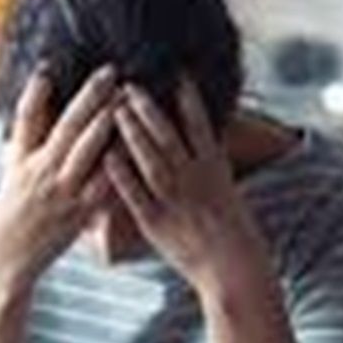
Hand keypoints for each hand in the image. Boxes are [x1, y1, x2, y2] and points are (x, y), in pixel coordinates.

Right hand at [0, 64, 119, 292]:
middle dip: (91, 98)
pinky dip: (120, 167)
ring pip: (89, 153)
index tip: (51, 66)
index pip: (28, 117)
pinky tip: (137, 149)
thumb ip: (29, 128)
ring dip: (109, 125)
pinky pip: (105, 186)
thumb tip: (40, 86)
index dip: (38, 91)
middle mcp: (41, 173)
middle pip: (68, 128)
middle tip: (111, 72)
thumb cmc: (10, 208)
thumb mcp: (11, 167)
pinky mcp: (80, 214)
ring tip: (127, 100)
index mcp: (21, 159)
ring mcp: (63, 194)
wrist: (5, 258)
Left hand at [104, 79, 271, 293]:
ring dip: (134, 133)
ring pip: (152, 160)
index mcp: (215, 170)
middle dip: (149, 109)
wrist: (234, 270)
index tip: (177, 73)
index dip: (189, 99)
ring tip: (116, 107)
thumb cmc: (233, 232)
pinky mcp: (157, 224)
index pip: (202, 126)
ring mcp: (176, 202)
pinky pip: (136, 195)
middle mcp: (196, 181)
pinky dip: (122, 175)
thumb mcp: (229, 189)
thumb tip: (206, 139)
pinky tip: (107, 155)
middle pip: (170, 138)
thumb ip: (213, 163)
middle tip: (129, 84)